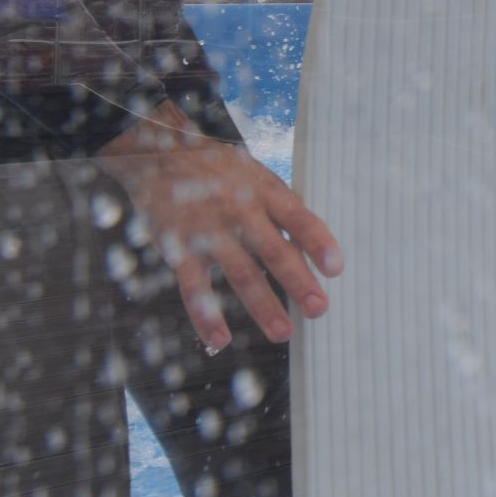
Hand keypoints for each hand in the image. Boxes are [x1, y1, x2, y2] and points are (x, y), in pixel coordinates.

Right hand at [97, 102, 341, 349]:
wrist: (160, 156)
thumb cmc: (218, 170)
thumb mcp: (255, 175)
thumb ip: (280, 208)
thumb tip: (311, 244)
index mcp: (264, 191)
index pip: (298, 218)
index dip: (318, 243)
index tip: (335, 269)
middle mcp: (240, 211)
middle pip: (274, 250)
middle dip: (298, 282)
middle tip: (318, 309)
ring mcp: (209, 231)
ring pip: (240, 273)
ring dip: (263, 306)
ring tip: (282, 331)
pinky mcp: (179, 248)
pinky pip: (194, 287)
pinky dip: (206, 316)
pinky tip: (220, 340)